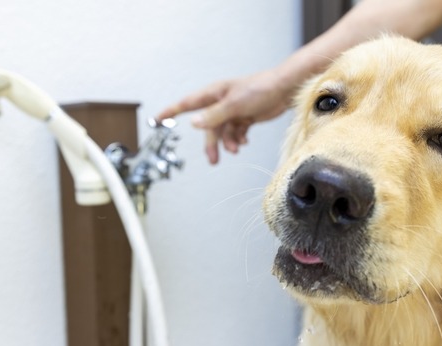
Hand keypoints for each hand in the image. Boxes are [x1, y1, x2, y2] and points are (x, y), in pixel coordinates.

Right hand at [156, 69, 294, 163]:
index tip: (156, 119)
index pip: (186, 104)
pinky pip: (235, 132)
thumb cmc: (260, 90)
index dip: (170, 112)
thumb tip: (194, 124)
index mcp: (213, 94)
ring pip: (223, 132)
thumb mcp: (234, 104)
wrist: (285, 90)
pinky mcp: (244, 116)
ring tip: (237, 148)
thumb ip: (214, 115)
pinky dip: (238, 138)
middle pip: (208, 127)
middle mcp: (220, 102)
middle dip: (212, 143)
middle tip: (214, 160)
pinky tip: (245, 141)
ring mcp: (232, 110)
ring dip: (229, 142)